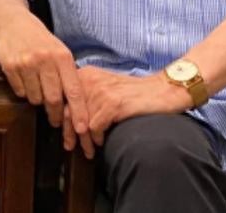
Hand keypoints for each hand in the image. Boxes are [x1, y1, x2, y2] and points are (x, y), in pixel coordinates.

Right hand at [0, 15, 94, 157]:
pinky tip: (25, 79)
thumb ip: (68, 75)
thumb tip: (76, 106)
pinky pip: (20, 92)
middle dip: (55, 115)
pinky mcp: (10, 66)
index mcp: (62, 56)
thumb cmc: (42, 41)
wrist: (14, 23)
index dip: (79, 112)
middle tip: (55, 121)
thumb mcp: (60, 52)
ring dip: (38, 100)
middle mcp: (45, 59)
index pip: (74, 91)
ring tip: (38, 88)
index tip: (83, 129)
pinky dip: (24, 91)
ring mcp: (26, 63)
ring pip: (35, 98)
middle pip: (53, 99)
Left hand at [73, 66, 193, 146]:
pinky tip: (101, 143)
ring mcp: (101, 91)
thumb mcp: (106, 86)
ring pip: (81, 122)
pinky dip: (96, 138)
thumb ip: (88, 95)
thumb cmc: (136, 92)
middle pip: (68, 111)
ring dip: (84, 140)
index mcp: (86, 74)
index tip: (63, 132)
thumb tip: (69, 117)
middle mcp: (90, 80)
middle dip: (69, 132)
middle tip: (70, 146)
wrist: (165, 90)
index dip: (61, 118)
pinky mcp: (113, 103)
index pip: (63, 98)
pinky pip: (94, 126)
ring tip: (88, 151)